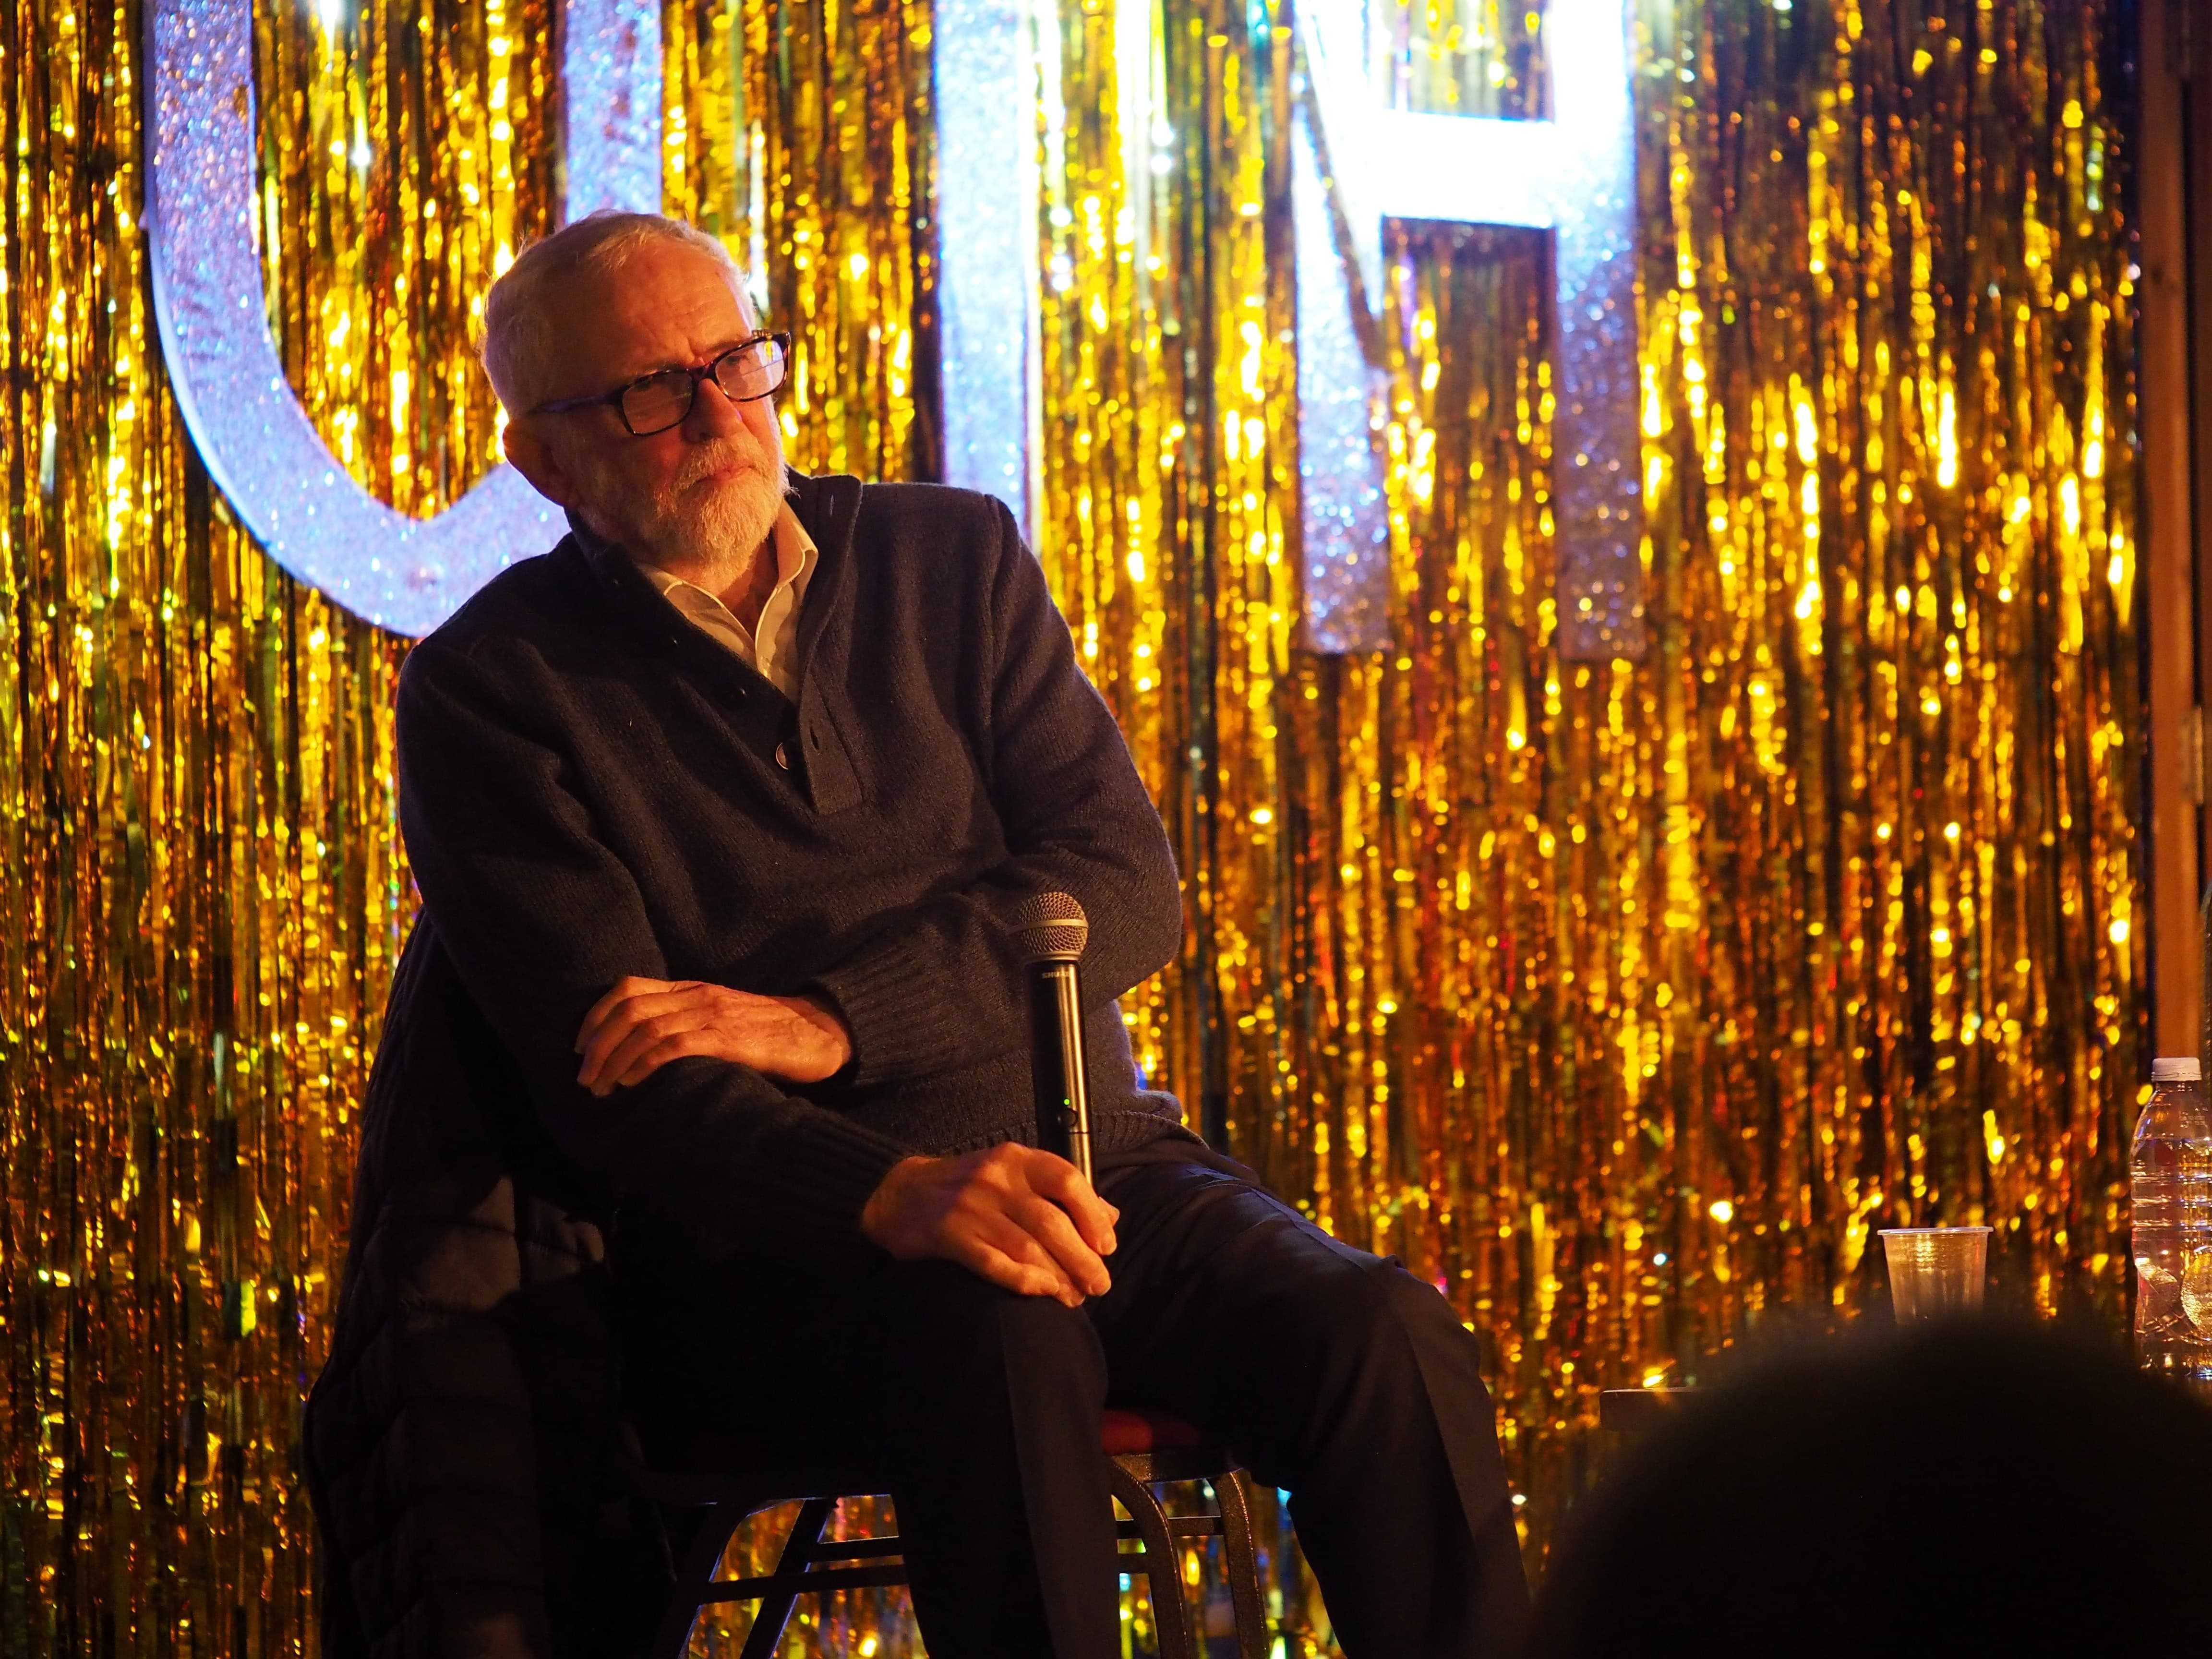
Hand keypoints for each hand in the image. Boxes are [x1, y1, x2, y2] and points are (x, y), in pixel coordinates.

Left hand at [574, 976, 852, 1093]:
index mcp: (694, 988)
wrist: (822, 1033)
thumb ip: (690, 1024)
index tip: (580, 1047)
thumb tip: (643, 1054)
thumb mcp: (724, 1018)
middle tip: (584, 1077)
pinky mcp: (729, 1038)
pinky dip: (644, 1064)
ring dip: (613, 1059)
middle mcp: (698, 996)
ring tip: (600, 1088)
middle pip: (629, 1007)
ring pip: (645, 1027)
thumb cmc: (772, 1034)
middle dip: (597, 1043)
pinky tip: (632, 1083)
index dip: (596, 1015)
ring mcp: (713, 1015)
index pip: (629, 987)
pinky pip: (674, 1045)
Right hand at [859, 1145, 1119, 1307]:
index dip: (1092, 1214)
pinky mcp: (949, 1235)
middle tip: (1100, 1284)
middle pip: (1050, 1221)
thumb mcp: (1014, 1175)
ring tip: (1076, 1297)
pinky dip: (1023, 1280)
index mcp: (1016, 1159)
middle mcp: (995, 1179)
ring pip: (1026, 1246)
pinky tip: (1042, 1292)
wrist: (901, 1194)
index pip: (1066, 1180)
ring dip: (1058, 1276)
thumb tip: (1111, 1217)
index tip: (1108, 1246)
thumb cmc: (970, 1186)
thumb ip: (1061, 1193)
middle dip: (1082, 1257)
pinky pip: (994, 1263)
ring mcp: (971, 1207)